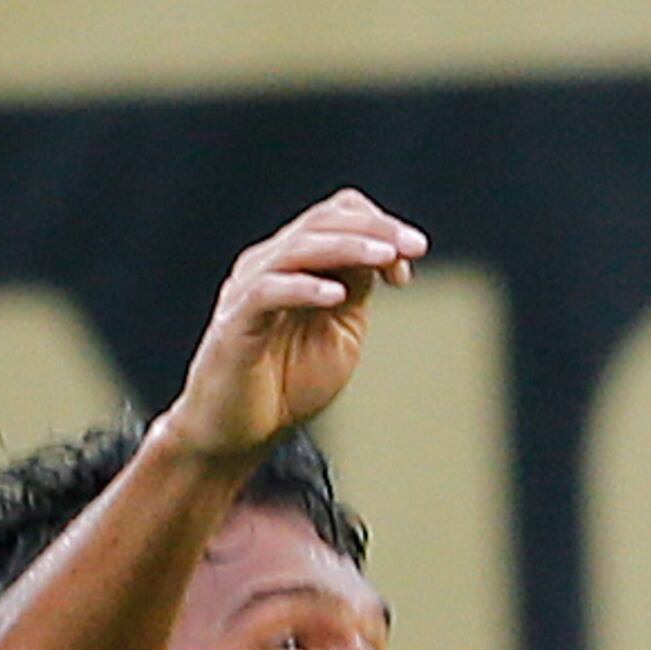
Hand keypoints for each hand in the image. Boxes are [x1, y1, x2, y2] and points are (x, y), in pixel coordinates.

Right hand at [163, 190, 427, 462]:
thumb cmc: (287, 382)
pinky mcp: (234, 325)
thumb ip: (356, 288)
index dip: (378, 225)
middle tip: (415, 245)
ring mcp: (247, 291)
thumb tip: (386, 253)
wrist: (239, 434)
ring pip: (297, 248)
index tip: (413, 254)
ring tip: (385, 256)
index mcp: (293, 262)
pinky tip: (338, 295)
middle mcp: (267, 266)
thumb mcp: (340, 328)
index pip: (334, 215)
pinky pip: (266, 292)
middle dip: (376, 229)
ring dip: (348, 247)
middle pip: (321, 222)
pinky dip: (304, 288)